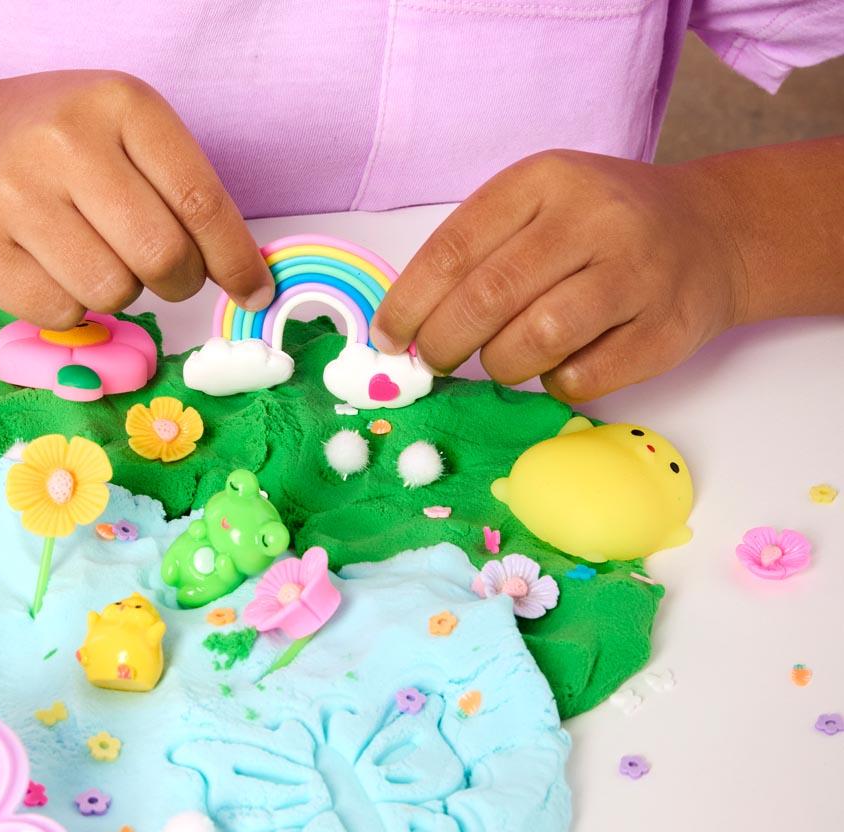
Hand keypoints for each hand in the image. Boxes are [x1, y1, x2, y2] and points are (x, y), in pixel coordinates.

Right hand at [0, 71, 272, 327]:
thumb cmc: (61, 148)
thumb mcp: (128, 137)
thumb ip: (185, 196)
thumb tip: (249, 279)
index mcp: (120, 104)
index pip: (200, 202)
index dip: (234, 260)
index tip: (254, 292)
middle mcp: (63, 139)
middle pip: (161, 257)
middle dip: (176, 280)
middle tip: (161, 272)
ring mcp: (12, 192)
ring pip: (112, 292)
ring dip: (118, 291)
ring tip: (92, 255)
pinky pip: (62, 312)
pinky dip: (71, 306)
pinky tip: (50, 267)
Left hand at [371, 150, 748, 401]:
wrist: (710, 233)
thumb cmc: (599, 228)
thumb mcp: (537, 207)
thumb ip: (477, 254)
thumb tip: (405, 327)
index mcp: (545, 180)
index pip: (455, 249)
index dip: (410, 303)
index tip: (388, 338)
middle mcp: (594, 219)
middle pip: (490, 298)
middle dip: (444, 343)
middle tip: (433, 361)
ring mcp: (636, 274)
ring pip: (536, 341)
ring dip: (502, 365)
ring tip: (503, 358)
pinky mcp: (663, 331)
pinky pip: (582, 378)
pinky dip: (555, 383)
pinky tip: (560, 364)